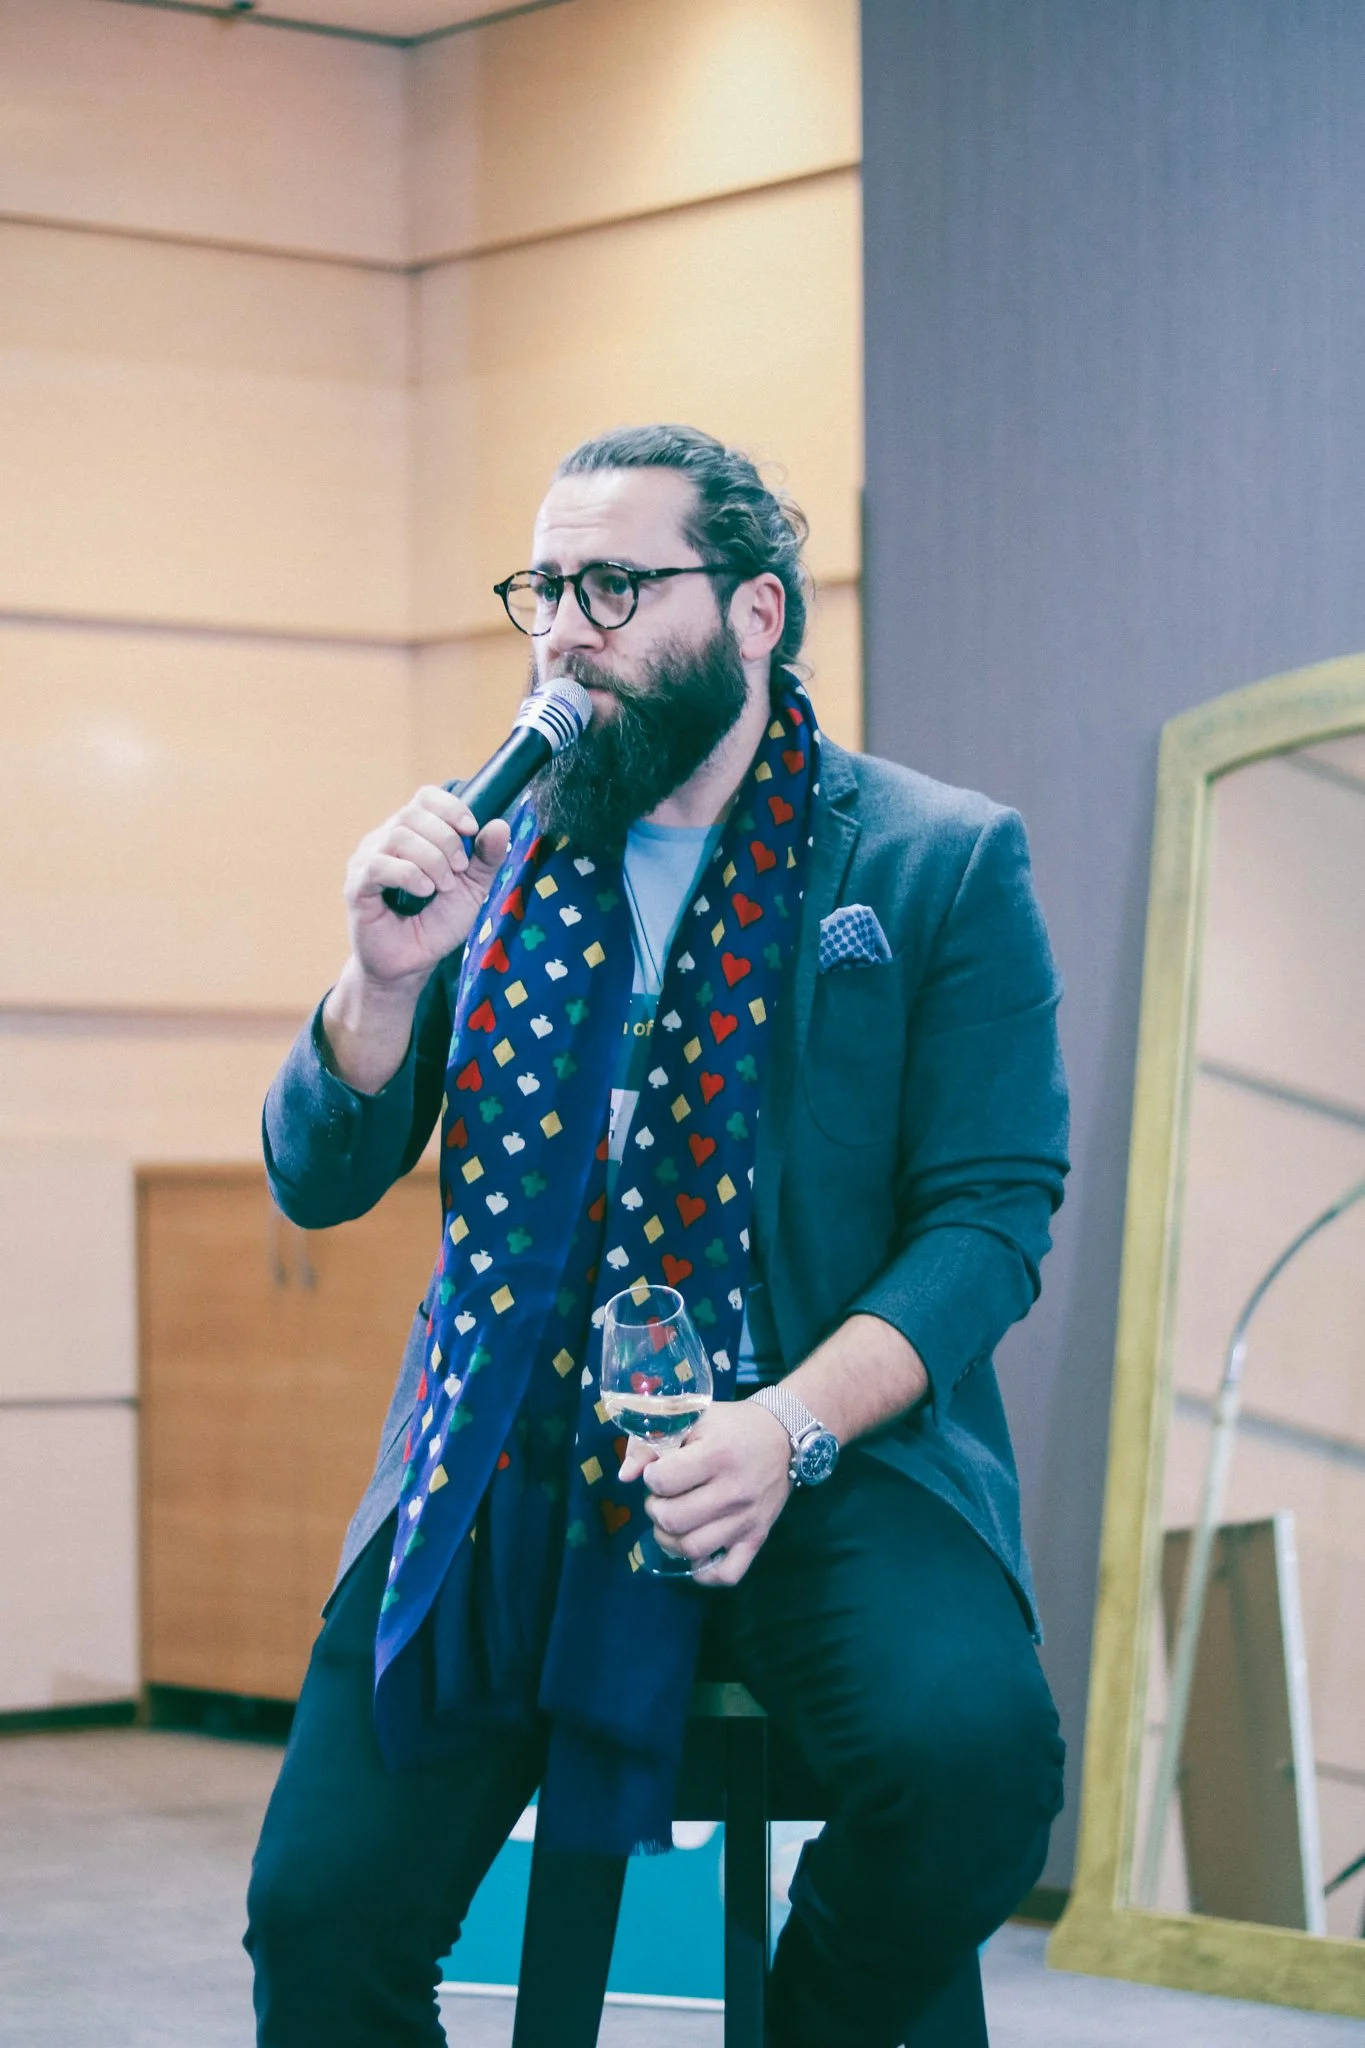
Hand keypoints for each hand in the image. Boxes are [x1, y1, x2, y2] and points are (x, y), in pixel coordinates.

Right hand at [344, 787, 511, 987]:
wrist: (413, 963)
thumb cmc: (437, 923)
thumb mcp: (472, 888)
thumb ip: (486, 858)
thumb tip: (500, 824)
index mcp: (412, 833)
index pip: (425, 797)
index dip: (450, 807)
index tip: (471, 829)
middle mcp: (385, 839)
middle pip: (413, 813)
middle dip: (446, 839)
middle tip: (460, 870)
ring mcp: (367, 860)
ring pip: (398, 836)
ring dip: (431, 860)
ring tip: (442, 887)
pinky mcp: (356, 886)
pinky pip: (379, 866)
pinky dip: (409, 875)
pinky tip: (424, 891)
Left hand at [618, 1399, 793, 1585]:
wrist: (783, 1435)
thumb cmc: (733, 1425)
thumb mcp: (693, 1419)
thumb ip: (652, 1443)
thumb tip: (625, 1476)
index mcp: (716, 1455)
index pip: (662, 1481)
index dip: (651, 1476)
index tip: (659, 1470)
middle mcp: (733, 1492)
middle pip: (672, 1520)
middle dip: (655, 1509)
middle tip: (662, 1497)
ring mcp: (746, 1520)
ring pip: (692, 1549)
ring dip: (669, 1539)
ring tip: (674, 1520)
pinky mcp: (757, 1538)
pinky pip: (727, 1574)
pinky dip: (704, 1573)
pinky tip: (696, 1554)